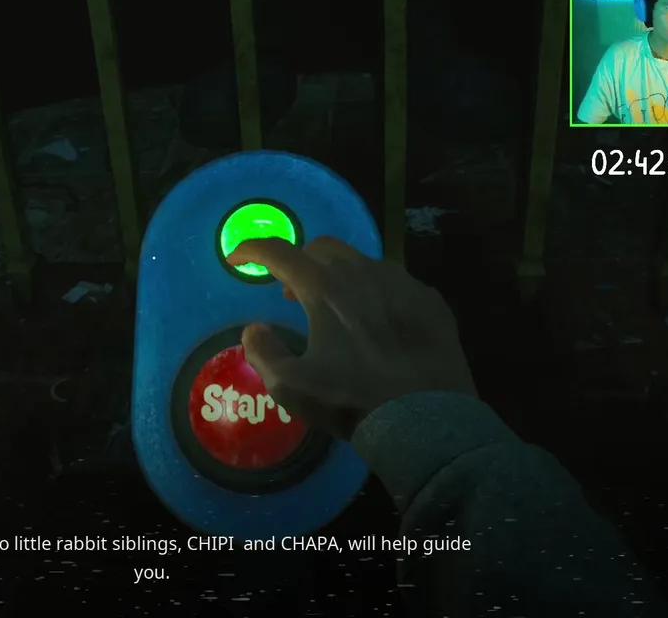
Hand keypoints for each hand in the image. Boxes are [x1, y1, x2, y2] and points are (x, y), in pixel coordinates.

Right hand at [227, 237, 476, 440]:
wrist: (425, 419)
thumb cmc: (353, 400)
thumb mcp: (292, 387)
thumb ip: (263, 352)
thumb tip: (254, 329)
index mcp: (324, 289)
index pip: (279, 252)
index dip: (252, 249)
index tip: (238, 257)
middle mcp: (363, 273)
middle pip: (323, 248)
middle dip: (300, 260)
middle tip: (292, 290)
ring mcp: (402, 283)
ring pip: (363, 262)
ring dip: (340, 277)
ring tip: (337, 308)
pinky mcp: (429, 300)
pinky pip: (396, 284)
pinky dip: (376, 293)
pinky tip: (378, 322)